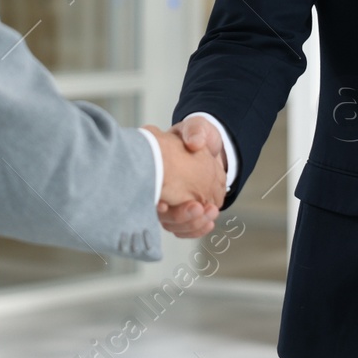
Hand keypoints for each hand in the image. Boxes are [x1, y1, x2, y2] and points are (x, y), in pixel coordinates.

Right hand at [156, 117, 226, 238]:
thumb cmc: (197, 135)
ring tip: (210, 211)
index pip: (148, 191)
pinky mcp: (185, 211)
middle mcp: (160, 191)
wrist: (208, 146)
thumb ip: (194, 132)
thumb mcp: (195, 127)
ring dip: (192, 223)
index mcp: (156, 169)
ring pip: (174, 226)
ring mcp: (172, 205)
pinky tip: (209, 222)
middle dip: (178, 216)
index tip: (163, 205)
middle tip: (197, 207)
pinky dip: (197, 229)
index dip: (153, 201)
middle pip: (161, 216)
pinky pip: (186, 229)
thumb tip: (195, 143)